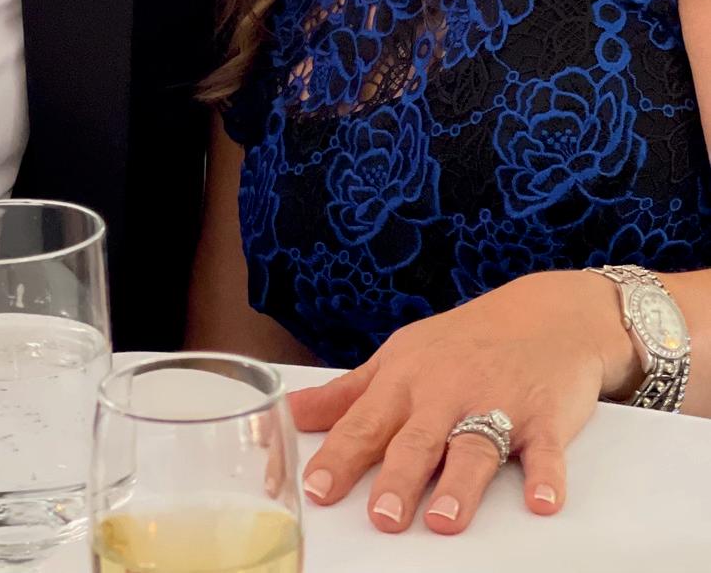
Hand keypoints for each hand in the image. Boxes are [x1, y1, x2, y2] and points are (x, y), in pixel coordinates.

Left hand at [291, 270, 633, 535]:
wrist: (542, 315)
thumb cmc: (460, 344)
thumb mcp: (397, 359)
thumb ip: (347, 395)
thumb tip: (291, 414)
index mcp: (405, 380)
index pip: (365, 422)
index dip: (340, 456)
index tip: (317, 489)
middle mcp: (446, 391)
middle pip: (418, 439)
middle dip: (398, 477)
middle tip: (382, 517)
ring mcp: (497, 402)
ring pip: (475, 446)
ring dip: (460, 484)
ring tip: (444, 520)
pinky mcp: (545, 416)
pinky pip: (546, 448)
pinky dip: (546, 474)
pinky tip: (543, 500)